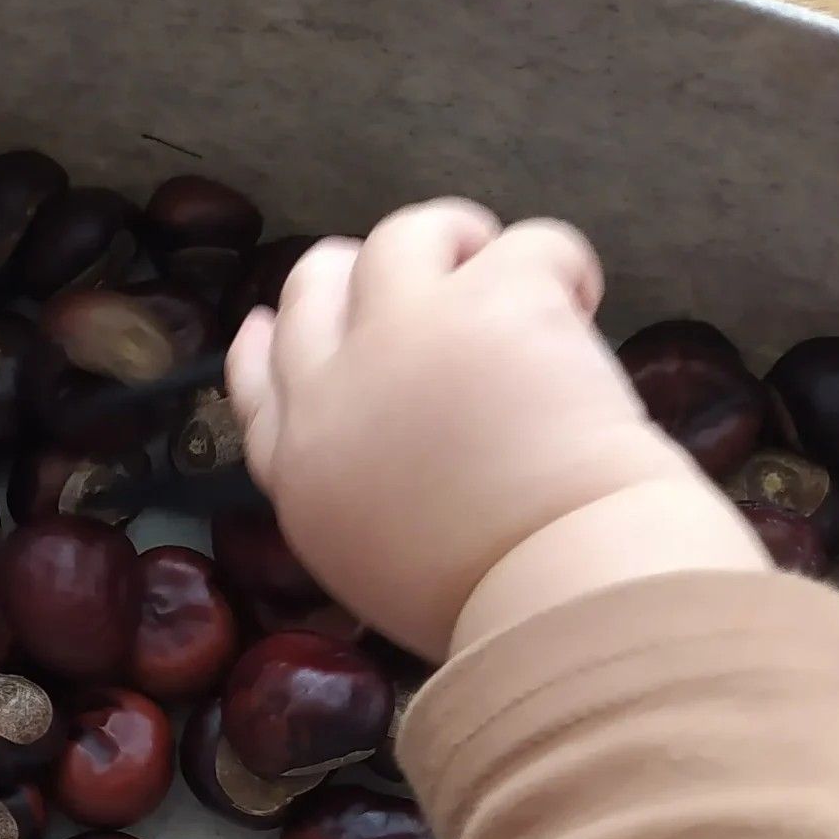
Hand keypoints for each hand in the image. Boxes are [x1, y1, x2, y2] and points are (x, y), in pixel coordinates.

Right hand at [225, 199, 763, 659]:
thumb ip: (354, 499)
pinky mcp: (489, 301)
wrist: (552, 585)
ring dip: (454, 243)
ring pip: (403, 236)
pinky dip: (559, 263)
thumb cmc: (483, 602)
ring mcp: (404, 336)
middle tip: (428, 280)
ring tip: (510, 276)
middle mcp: (333, 390)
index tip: (268, 323)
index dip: (265, 343)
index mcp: (302, 469)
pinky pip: (527, 243)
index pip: (257, 383)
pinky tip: (582, 301)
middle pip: (312, 288)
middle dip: (359, 271)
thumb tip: (389, 457)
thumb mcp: (368, 564)